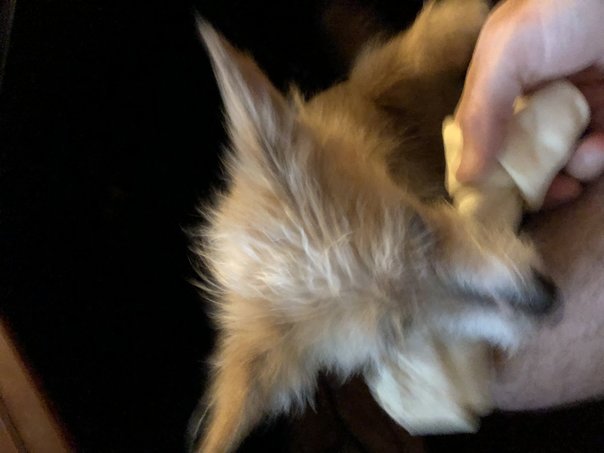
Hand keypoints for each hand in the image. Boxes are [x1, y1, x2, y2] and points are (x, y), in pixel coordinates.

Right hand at [455, 0, 603, 206]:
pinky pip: (596, 152)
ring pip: (561, 162)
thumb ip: (480, 112)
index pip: (482, 140)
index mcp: (499, 91)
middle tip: (536, 195)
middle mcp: (534, 105)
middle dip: (527, 182)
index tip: (488, 198)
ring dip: (567, 173)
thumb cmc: (558, 9)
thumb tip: (464, 176)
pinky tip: (595, 150)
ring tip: (577, 161)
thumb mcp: (504, 55)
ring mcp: (573, 111)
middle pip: (521, 159)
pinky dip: (595, 159)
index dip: (482, 170)